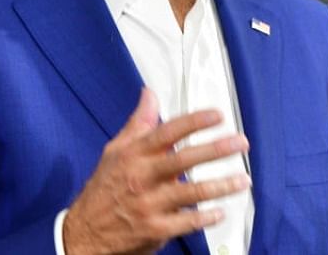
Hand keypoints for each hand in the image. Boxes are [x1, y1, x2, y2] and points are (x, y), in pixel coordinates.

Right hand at [63, 88, 250, 254]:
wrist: (84, 234)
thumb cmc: (104, 189)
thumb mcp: (115, 152)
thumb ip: (138, 124)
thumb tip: (149, 94)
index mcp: (134, 155)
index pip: (167, 132)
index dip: (194, 122)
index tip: (217, 116)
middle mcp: (142, 177)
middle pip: (184, 159)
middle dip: (216, 150)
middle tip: (240, 143)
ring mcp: (149, 205)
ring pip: (191, 193)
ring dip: (221, 186)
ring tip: (243, 179)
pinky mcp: (155, 230)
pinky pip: (187, 223)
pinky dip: (206, 218)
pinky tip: (221, 212)